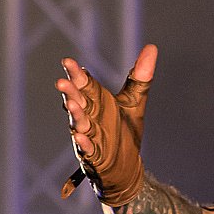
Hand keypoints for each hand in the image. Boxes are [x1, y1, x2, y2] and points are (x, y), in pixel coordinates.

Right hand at [56, 43, 157, 204]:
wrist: (128, 166)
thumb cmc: (125, 131)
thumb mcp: (135, 101)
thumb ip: (141, 77)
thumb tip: (152, 47)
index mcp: (95, 102)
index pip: (84, 84)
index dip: (76, 74)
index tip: (67, 61)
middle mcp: (88, 117)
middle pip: (77, 102)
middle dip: (70, 92)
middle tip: (62, 82)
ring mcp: (89, 137)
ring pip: (79, 124)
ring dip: (75, 115)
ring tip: (71, 104)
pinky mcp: (94, 156)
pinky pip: (87, 149)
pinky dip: (84, 143)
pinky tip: (80, 137)